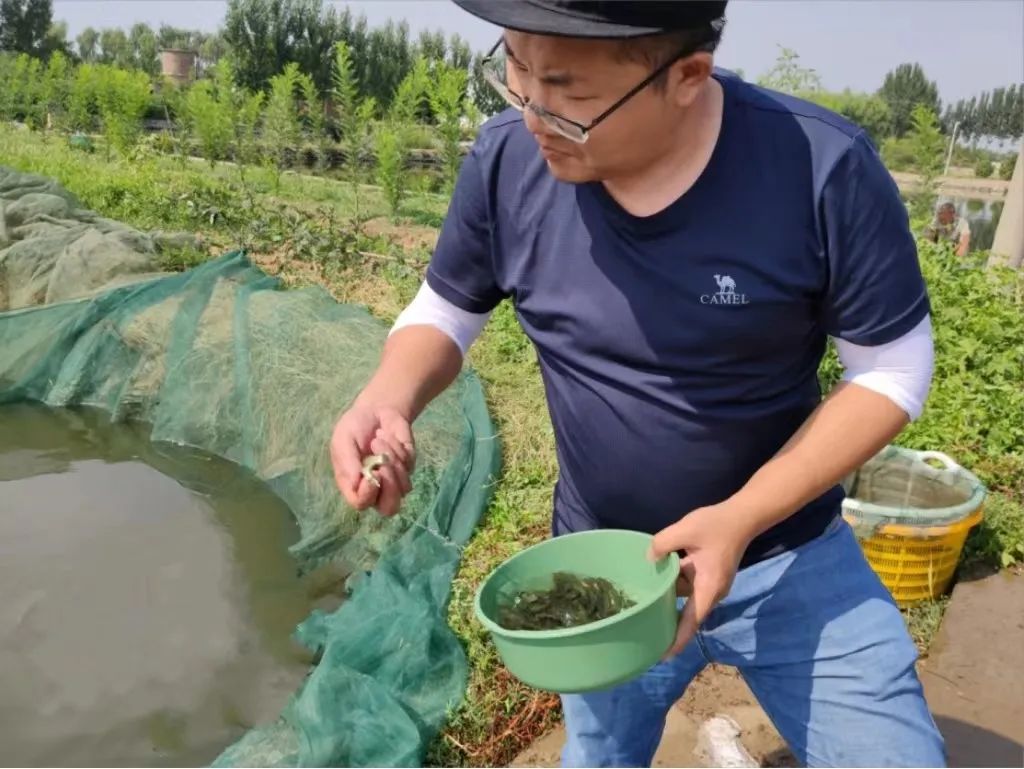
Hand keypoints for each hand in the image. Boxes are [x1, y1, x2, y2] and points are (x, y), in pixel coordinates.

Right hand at [330, 403, 415, 516]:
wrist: (376, 410)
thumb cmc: (354, 427)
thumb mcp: (343, 439)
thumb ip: (347, 462)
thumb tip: (355, 483)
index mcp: (354, 486)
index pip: (361, 504)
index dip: (368, 495)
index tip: (372, 473)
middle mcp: (376, 488)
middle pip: (388, 508)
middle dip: (390, 488)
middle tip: (384, 464)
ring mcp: (394, 479)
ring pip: (404, 488)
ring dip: (392, 460)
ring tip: (378, 440)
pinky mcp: (408, 466)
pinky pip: (409, 465)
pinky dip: (398, 448)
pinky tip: (387, 436)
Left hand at [646, 503, 753, 659]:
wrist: (742, 516)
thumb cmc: (717, 525)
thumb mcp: (686, 529)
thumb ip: (663, 544)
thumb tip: (648, 558)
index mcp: (708, 588)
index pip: (691, 621)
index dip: (677, 639)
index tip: (662, 655)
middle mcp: (710, 592)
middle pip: (685, 611)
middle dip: (666, 618)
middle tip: (641, 626)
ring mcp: (709, 584)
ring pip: (684, 593)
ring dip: (667, 590)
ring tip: (641, 594)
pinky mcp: (707, 574)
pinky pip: (687, 582)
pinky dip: (673, 579)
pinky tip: (656, 570)